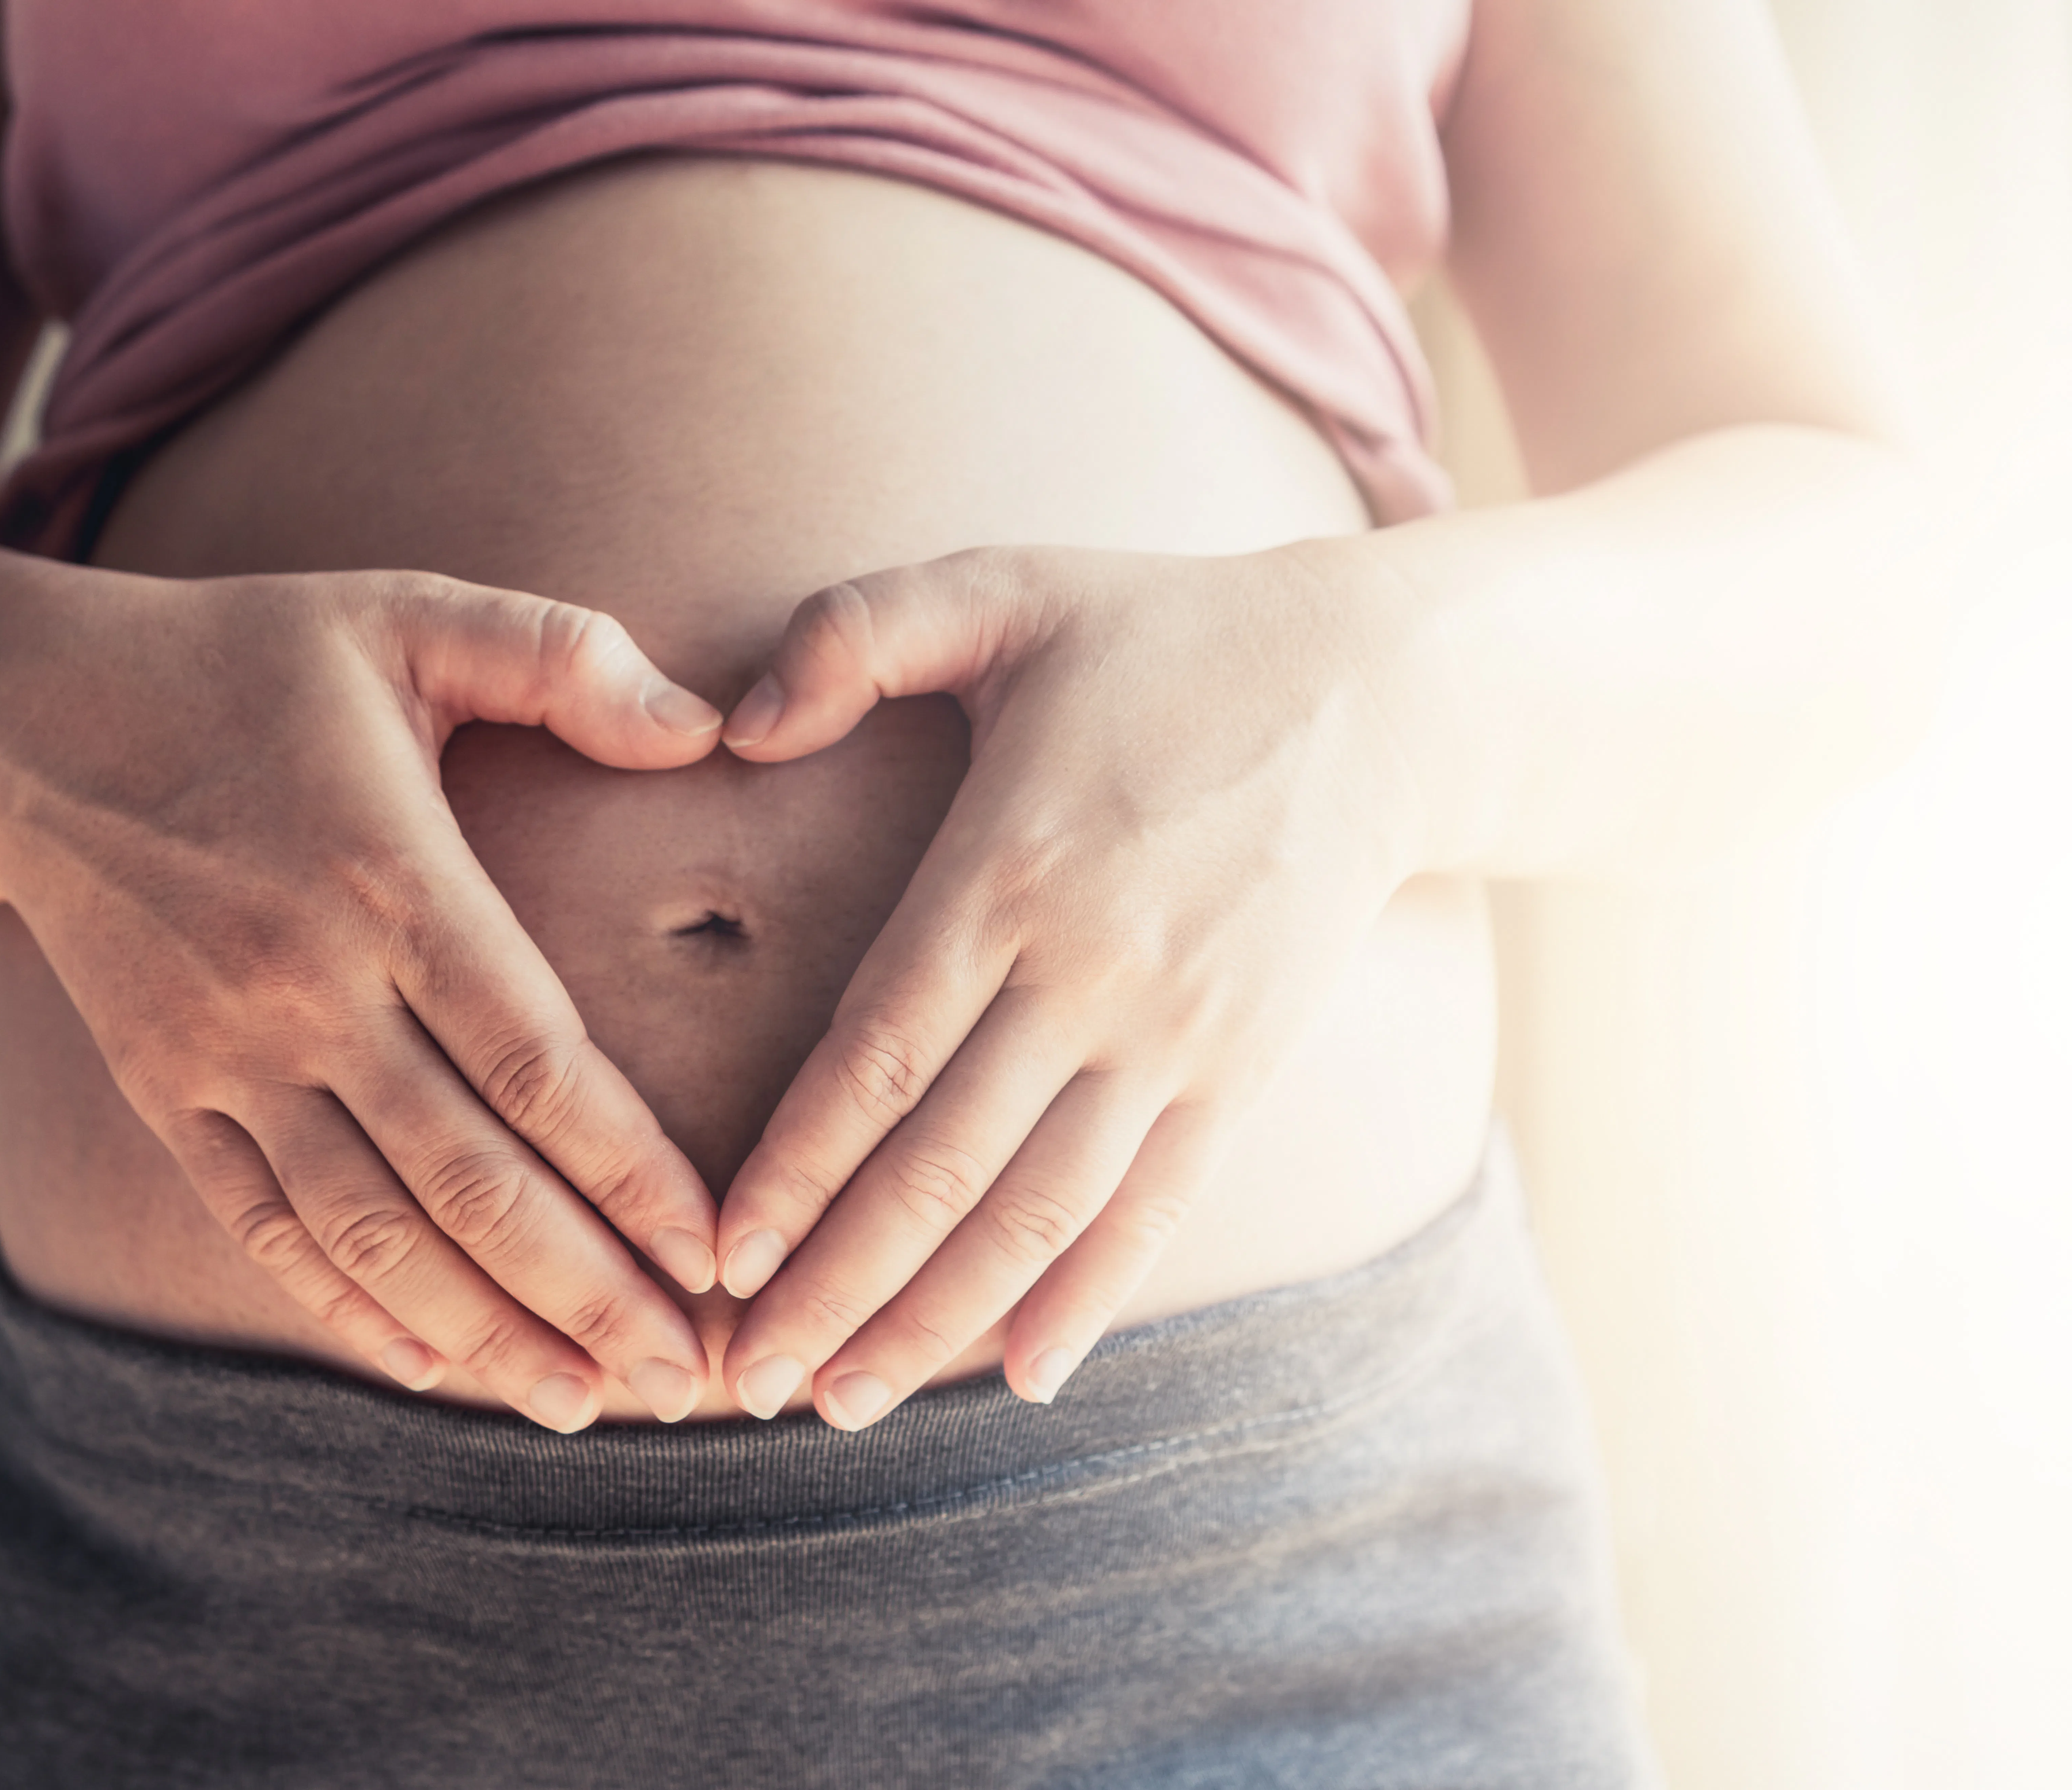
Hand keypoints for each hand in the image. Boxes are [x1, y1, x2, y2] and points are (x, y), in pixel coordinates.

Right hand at [0, 569, 727, 1427]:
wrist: (20, 719)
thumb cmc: (242, 659)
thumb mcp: (404, 612)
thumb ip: (563, 655)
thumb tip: (709, 723)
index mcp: (387, 878)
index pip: (537, 1060)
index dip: (632, 1173)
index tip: (716, 1256)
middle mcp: (306, 988)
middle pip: (470, 1179)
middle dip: (590, 1294)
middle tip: (688, 1384)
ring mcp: (224, 1055)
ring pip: (373, 1232)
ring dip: (484, 1331)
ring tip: (585, 1408)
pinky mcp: (162, 1092)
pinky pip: (263, 1227)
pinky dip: (346, 1308)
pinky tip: (427, 1372)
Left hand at [710, 545, 1427, 1426]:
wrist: (1383, 693)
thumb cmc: (1165, 633)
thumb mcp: (1004, 587)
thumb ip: (854, 632)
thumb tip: (735, 724)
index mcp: (1006, 870)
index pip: (874, 1056)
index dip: (793, 1172)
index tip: (723, 1262)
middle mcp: (1088, 972)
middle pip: (940, 1167)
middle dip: (836, 1286)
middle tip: (746, 1383)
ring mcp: (1177, 1034)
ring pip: (1038, 1216)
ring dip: (939, 1321)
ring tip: (849, 1400)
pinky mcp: (1245, 1068)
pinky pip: (1154, 1210)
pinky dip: (1087, 1300)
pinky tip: (1021, 1379)